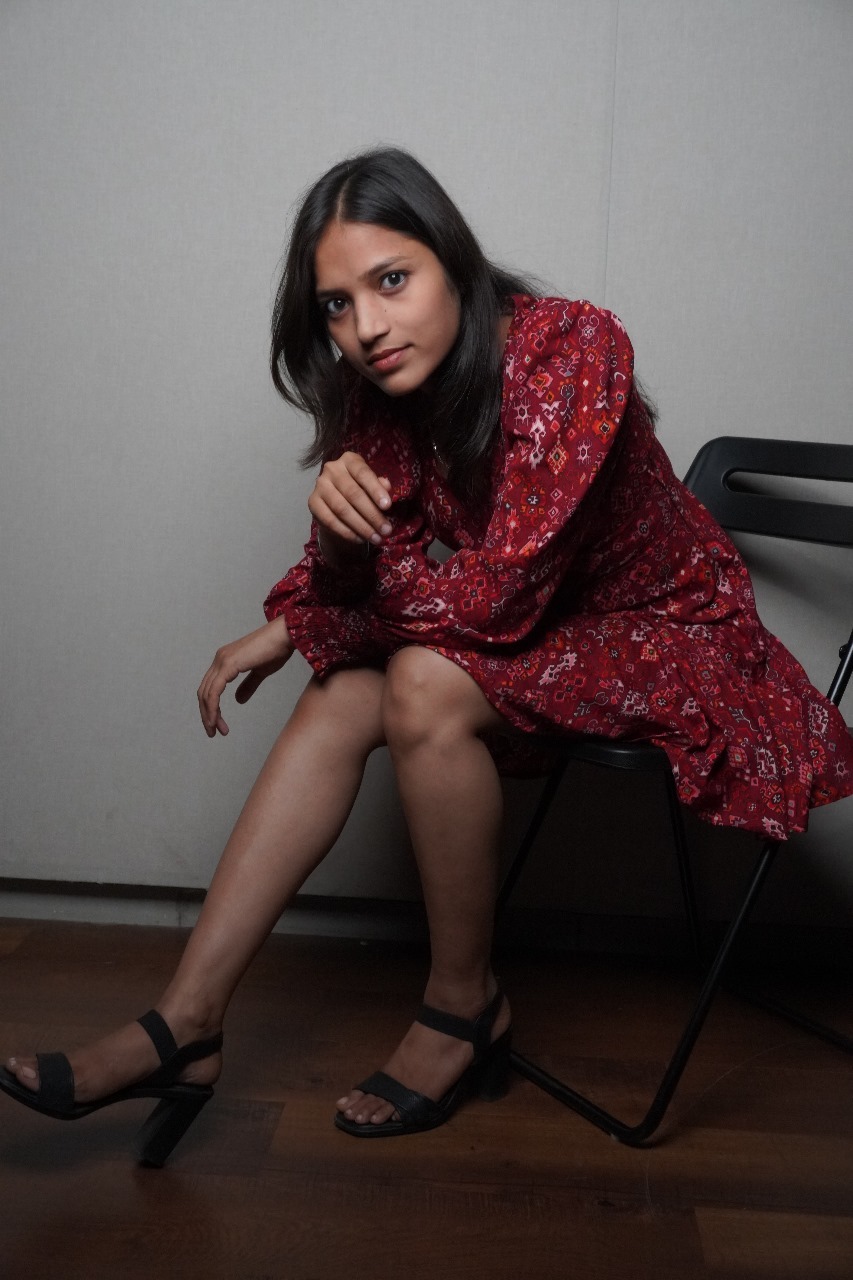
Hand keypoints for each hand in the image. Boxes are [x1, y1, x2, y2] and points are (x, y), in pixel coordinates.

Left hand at [197, 615, 293, 736]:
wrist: (285, 635)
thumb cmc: (277, 649)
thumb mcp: (261, 673)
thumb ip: (248, 685)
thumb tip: (238, 700)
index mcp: (225, 660)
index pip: (210, 688)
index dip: (212, 708)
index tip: (219, 725)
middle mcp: (219, 659)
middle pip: (204, 692)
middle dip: (207, 715)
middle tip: (214, 732)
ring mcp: (222, 661)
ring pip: (206, 694)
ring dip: (209, 715)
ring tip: (215, 731)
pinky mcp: (228, 665)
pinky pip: (214, 691)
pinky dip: (213, 708)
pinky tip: (216, 720)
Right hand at [308, 452, 392, 561]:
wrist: (338, 501)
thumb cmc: (361, 489)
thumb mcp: (373, 485)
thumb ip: (380, 486)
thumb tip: (387, 487)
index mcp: (349, 460)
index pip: (363, 473)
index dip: (376, 490)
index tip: (388, 506)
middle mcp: (332, 469)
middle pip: (353, 494)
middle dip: (372, 515)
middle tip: (385, 530)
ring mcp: (320, 486)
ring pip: (342, 509)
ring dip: (361, 526)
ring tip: (375, 538)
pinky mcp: (312, 502)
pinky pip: (330, 520)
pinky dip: (346, 532)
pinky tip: (359, 539)